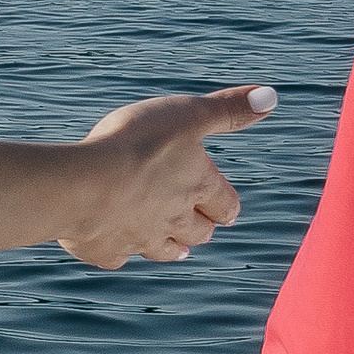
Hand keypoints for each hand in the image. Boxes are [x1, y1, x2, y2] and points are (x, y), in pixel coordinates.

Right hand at [56, 85, 277, 268]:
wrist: (82, 186)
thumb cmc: (136, 144)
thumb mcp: (187, 114)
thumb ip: (228, 109)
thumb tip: (270, 97)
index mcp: (197, 187)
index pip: (225, 205)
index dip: (226, 205)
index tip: (226, 209)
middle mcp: (174, 219)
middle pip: (197, 233)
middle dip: (200, 228)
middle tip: (200, 227)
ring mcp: (140, 239)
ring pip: (164, 250)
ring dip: (171, 247)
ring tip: (172, 246)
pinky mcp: (106, 251)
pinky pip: (118, 257)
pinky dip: (120, 250)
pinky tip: (116, 244)